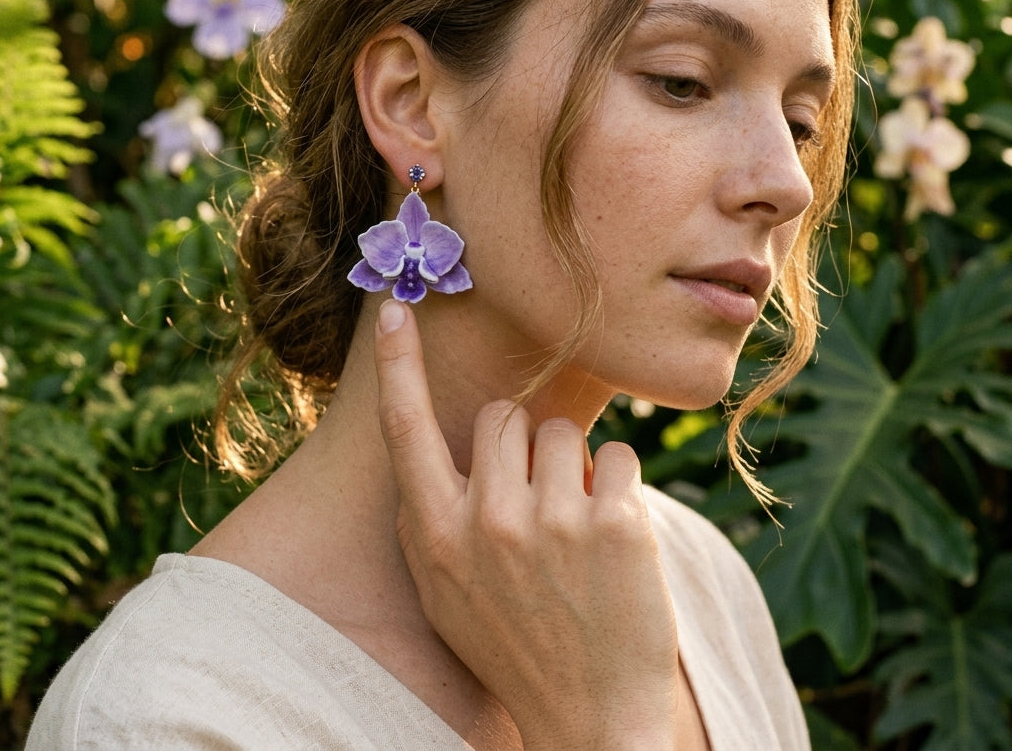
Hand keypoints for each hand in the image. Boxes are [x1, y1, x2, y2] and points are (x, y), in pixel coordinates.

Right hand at [374, 299, 677, 750]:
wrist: (595, 718)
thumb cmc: (516, 644)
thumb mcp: (448, 593)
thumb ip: (433, 520)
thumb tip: (431, 449)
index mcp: (436, 534)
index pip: (406, 429)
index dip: (397, 364)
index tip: (393, 306)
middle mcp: (485, 521)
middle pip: (504, 417)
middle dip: (525, 446)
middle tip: (540, 504)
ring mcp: (551, 520)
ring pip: (563, 431)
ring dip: (577, 468)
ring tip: (580, 530)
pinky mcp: (614, 523)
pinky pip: (620, 453)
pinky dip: (623, 483)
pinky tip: (618, 536)